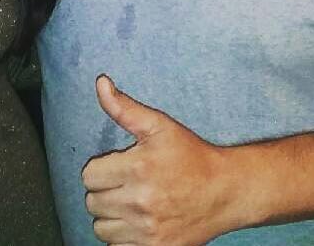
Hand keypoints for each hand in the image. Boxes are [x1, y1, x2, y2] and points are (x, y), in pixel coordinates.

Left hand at [82, 76, 245, 245]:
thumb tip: (100, 83)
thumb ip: (124, 107)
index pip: (89, 176)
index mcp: (138, 168)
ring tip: (127, 203)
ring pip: (101, 228)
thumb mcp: (159, 125)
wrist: (225, 191)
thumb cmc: (191, 155)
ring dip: (110, 216)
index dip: (100, 168)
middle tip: (123, 184)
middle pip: (92, 202)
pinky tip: (134, 222)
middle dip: (104, 191)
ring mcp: (147, 230)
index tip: (116, 166)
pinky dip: (121, 237)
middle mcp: (140, 202)